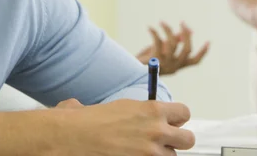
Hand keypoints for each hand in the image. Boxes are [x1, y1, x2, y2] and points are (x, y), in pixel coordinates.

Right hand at [56, 99, 194, 155]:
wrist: (69, 137)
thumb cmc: (89, 120)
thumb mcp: (120, 106)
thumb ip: (140, 110)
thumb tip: (140, 112)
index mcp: (153, 110)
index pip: (184, 113)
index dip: (176, 119)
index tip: (168, 122)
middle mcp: (157, 131)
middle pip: (187, 139)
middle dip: (176, 141)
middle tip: (161, 142)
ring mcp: (150, 153)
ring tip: (140, 152)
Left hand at [136, 21, 209, 74]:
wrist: (129, 72)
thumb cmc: (147, 60)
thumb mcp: (163, 50)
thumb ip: (175, 41)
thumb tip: (186, 30)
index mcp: (178, 66)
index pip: (194, 61)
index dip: (203, 52)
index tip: (208, 41)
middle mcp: (174, 66)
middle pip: (187, 50)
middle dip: (187, 34)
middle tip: (182, 23)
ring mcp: (165, 64)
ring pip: (172, 44)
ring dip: (167, 30)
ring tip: (161, 22)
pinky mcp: (154, 60)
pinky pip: (157, 42)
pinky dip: (154, 33)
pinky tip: (149, 28)